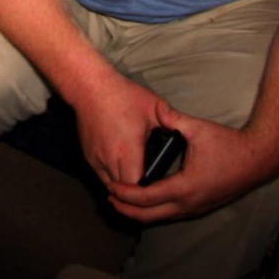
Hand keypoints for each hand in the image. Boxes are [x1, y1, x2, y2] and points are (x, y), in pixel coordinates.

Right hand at [71, 71, 168, 189]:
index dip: (149, 190)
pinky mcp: (88, 155)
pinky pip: (101, 175)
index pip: (138, 186)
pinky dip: (112, 177)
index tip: (159, 187)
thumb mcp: (153, 107)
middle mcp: (110, 158)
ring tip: (138, 182)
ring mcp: (96, 158)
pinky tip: (123, 171)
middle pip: (124, 190)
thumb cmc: (122, 95)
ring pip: (111, 185)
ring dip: (124, 186)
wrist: (89, 87)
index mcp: (129, 149)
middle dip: (137, 192)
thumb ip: (172, 123)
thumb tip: (189, 133)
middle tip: (152, 188)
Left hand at [106, 103, 278, 222]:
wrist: (258, 160)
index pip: (147, 197)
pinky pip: (172, 214)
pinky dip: (155, 211)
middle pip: (150, 216)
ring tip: (122, 201)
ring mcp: (196, 208)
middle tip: (109, 197)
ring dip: (140, 212)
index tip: (111, 186)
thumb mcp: (198, 129)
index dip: (126, 193)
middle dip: (127, 209)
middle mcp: (189, 203)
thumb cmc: (229, 145)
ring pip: (161, 218)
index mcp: (185, 187)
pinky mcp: (201, 206)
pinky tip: (147, 200)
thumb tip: (157, 109)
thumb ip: (174, 119)